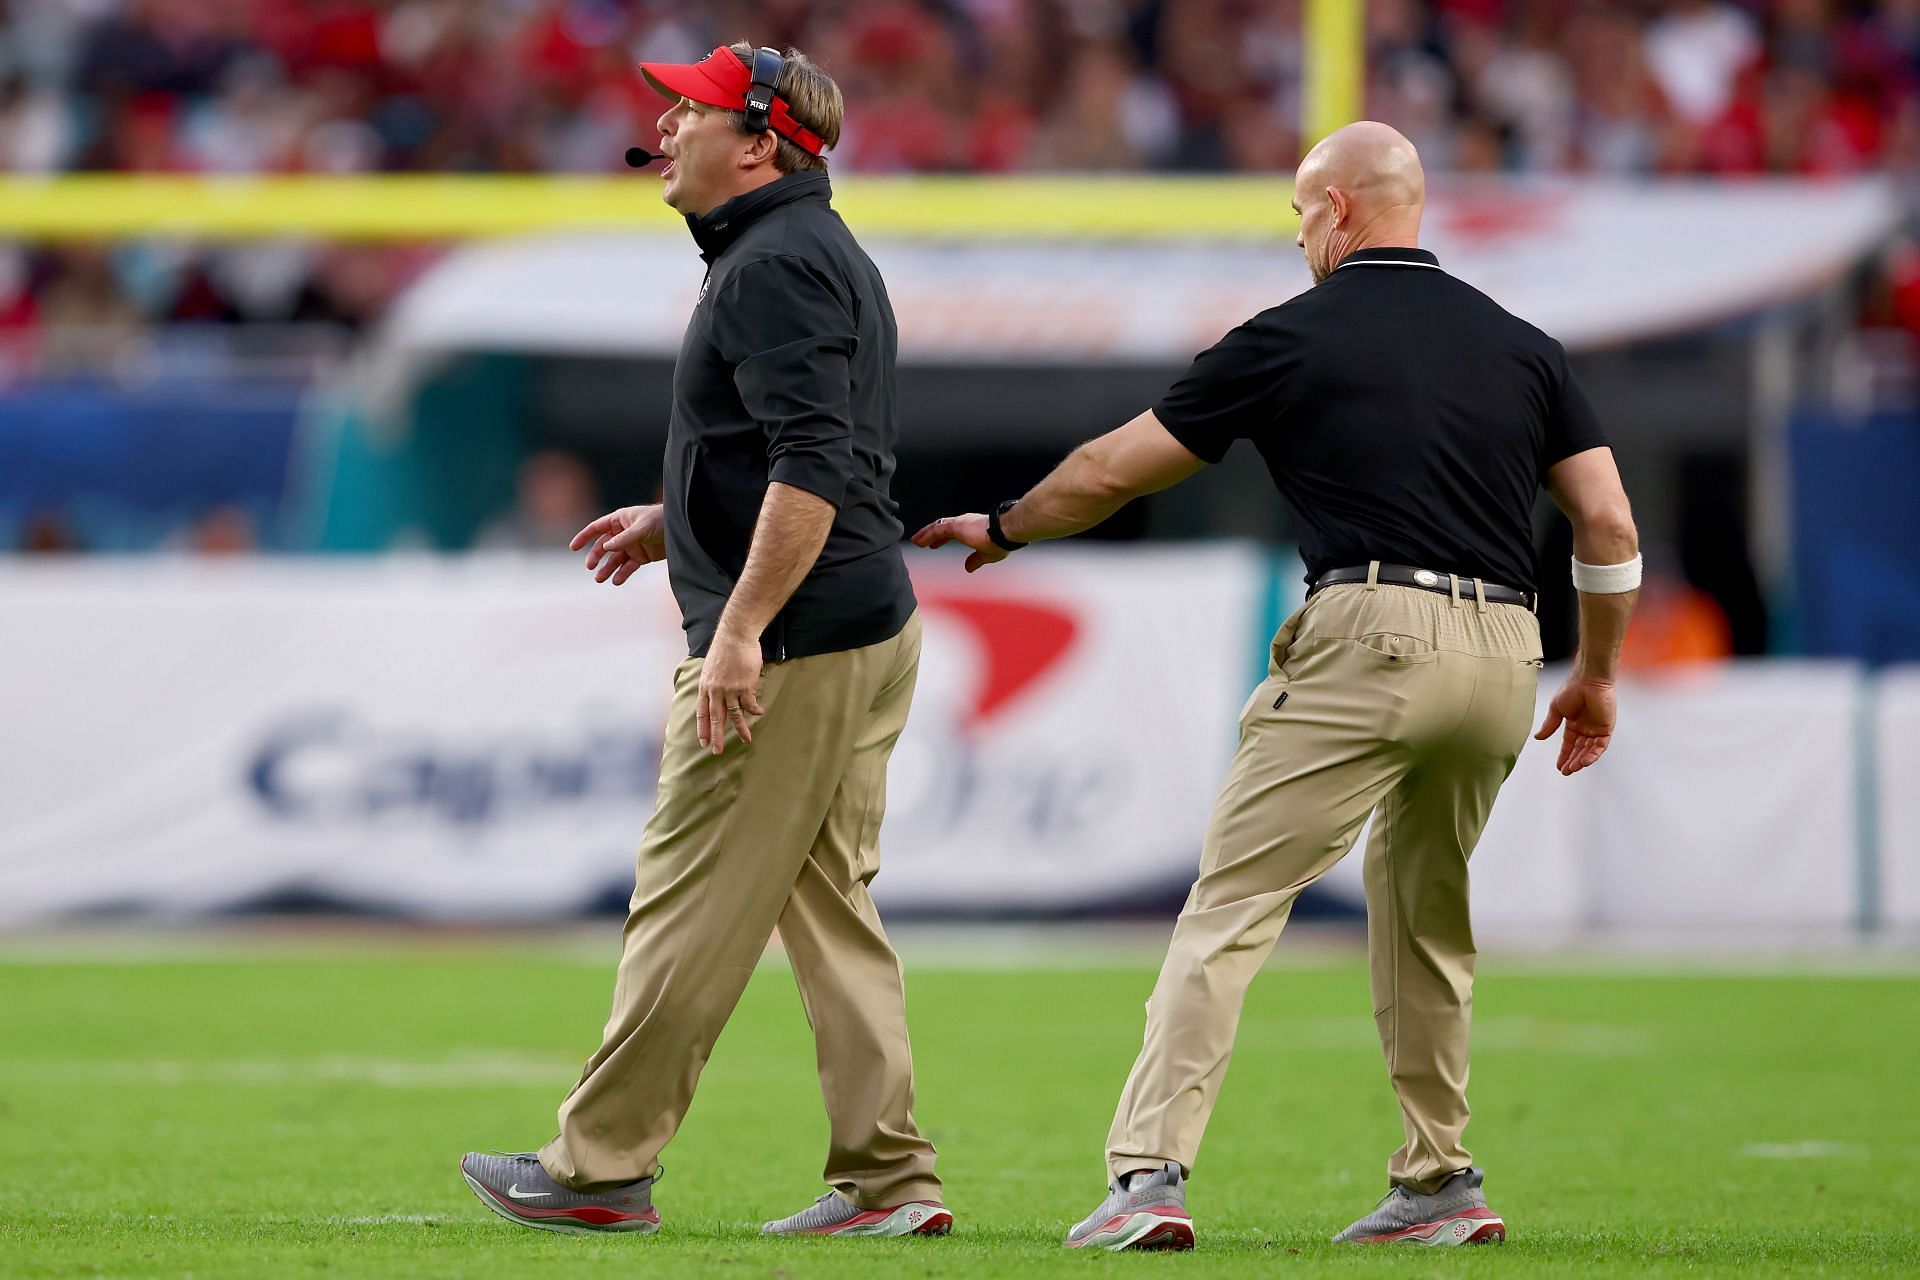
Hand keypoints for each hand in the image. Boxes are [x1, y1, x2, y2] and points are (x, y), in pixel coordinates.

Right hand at [570, 505, 665, 584]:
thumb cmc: (660, 520)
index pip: (596, 528)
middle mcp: (622, 533)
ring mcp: (631, 546)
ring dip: (606, 569)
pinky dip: (622, 574)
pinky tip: (616, 581)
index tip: (573, 547)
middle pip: (603, 546)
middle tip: (590, 567)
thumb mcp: (642, 527)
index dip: (584, 537)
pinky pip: (628, 567)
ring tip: (599, 579)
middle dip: (596, 556)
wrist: (681, 528)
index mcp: (619, 520)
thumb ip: (624, 538)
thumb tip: (605, 547)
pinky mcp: (641, 557)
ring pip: (614, 559)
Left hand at [696, 630, 763, 755]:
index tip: (704, 742)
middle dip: (717, 736)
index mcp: (705, 687)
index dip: (703, 728)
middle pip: (716, 718)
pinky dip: (754, 709)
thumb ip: (714, 683)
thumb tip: (720, 695)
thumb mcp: (711, 667)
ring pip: (735, 714)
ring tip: (746, 740)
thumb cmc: (724, 648)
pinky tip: (758, 712)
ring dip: (741, 729)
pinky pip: (749, 704)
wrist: (735, 636)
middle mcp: (715, 691)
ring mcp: (730, 689)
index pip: (702, 713)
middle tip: (717, 750)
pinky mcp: (744, 686)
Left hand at [910, 513, 1008, 572]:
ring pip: (937, 527)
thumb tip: (968, 568)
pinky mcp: (955, 526)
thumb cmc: (1001, 542)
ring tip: (916, 540)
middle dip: (931, 533)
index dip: (943, 538)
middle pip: (942, 526)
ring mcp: (959, 523)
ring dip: (925, 534)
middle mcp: (964, 522)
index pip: (953, 531)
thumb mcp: (986, 555)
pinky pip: (936, 531)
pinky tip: (919, 541)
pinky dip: (926, 536)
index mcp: (972, 528)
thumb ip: (976, 560)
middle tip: (922, 540)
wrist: (1005, 532)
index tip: (935, 543)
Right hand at [1534, 677, 1616, 775]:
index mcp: (1574, 723)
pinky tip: (1584, 761)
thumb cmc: (1572, 689)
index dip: (1564, 755)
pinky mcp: (1606, 728)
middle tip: (1566, 771)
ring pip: (1590, 750)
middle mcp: (1586, 728)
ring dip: (1582, 760)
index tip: (1559, 766)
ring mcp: (1596, 728)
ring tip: (1573, 768)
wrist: (1589, 681)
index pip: (1569, 744)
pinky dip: (1593, 754)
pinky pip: (1600, 746)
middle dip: (1572, 761)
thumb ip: (1550, 725)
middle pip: (1579, 749)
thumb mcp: (1556, 710)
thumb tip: (1538, 737)